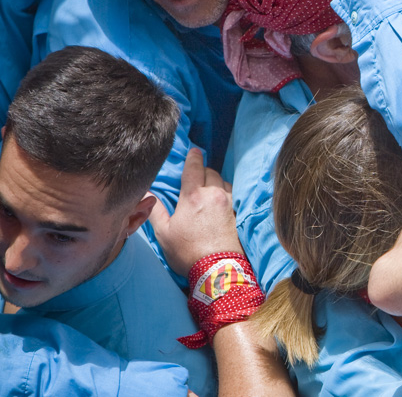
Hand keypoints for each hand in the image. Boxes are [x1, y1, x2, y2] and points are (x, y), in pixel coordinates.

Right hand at [147, 149, 242, 275]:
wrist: (216, 268)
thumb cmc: (187, 251)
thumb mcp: (164, 233)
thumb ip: (155, 211)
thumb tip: (147, 194)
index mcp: (194, 196)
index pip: (194, 167)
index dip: (193, 156)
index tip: (194, 150)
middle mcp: (214, 194)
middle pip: (211, 172)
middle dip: (202, 170)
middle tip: (194, 175)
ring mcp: (228, 202)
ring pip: (223, 181)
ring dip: (215, 180)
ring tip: (206, 188)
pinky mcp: (237, 212)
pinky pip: (232, 193)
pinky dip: (225, 191)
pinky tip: (218, 200)